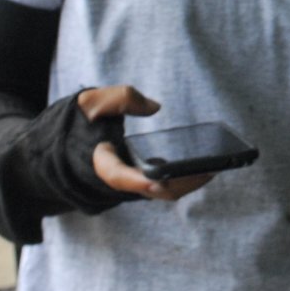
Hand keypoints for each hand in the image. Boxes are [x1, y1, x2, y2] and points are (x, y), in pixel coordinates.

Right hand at [78, 86, 214, 200]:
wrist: (72, 138)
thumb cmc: (84, 120)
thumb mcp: (92, 102)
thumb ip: (119, 99)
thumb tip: (154, 107)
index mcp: (101, 162)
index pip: (118, 177)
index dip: (137, 181)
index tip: (156, 182)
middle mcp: (120, 178)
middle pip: (152, 190)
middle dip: (181, 183)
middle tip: (210, 169)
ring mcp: (133, 182)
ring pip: (163, 191)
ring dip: (188, 182)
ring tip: (216, 166)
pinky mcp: (143, 180)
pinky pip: (166, 185)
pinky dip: (184, 178)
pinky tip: (206, 165)